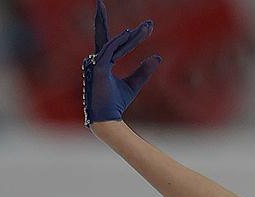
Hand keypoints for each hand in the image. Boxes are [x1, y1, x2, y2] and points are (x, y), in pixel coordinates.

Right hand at [82, 0, 161, 126]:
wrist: (108, 119)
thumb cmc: (117, 103)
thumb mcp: (134, 84)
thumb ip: (144, 71)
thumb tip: (157, 57)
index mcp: (104, 62)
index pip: (117, 44)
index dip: (133, 36)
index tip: (149, 27)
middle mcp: (97, 60)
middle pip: (110, 38)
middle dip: (123, 27)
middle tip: (141, 19)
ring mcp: (96, 64)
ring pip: (115, 43)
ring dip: (131, 36)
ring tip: (146, 28)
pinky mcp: (98, 69)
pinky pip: (109, 50)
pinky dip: (118, 41)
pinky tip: (129, 34)